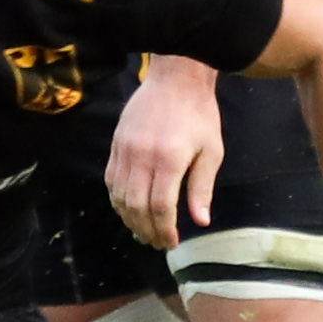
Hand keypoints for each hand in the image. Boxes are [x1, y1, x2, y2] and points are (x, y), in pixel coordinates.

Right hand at [103, 59, 225, 246]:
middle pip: (136, 205)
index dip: (164, 229)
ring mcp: (125, 148)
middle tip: (156, 242)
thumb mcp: (211, 151)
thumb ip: (202, 188)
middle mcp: (142, 155)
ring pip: (119, 195)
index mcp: (169, 159)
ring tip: (142, 231)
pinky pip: (110, 179)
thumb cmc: (199, 115)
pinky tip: (128, 209)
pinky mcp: (116, 143)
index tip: (171, 242)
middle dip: (146, 229)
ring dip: (129, 218)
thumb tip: (199, 221)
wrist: (176, 78)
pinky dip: (117, 199)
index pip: (160, 206)